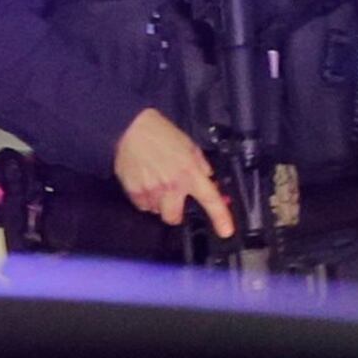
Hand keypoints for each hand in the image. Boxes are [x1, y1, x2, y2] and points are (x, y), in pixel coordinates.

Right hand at [115, 108, 234, 237]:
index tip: (226, 231)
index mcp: (189, 172)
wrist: (131, 126)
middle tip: (171, 199)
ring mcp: (151, 190)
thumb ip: (199, 165)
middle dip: (174, 212)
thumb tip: (207, 179)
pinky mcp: (134, 191)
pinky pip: (142, 205)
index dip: (220, 217)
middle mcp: (171, 185)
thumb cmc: (161, 133)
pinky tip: (143, 182)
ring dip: (158, 202)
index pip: (210, 199)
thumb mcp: (188, 145)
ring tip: (154, 183)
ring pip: (156, 211)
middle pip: (174, 218)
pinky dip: (144, 198)